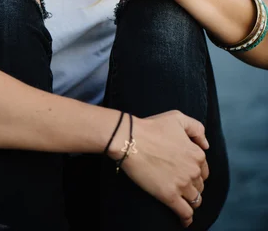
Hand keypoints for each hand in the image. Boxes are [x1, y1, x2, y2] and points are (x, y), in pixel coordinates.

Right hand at [108, 111, 209, 227]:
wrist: (131, 139)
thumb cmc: (152, 127)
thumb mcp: (177, 117)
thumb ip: (197, 128)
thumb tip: (206, 145)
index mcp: (196, 153)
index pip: (204, 169)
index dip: (196, 171)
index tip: (186, 171)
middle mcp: (193, 170)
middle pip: (200, 185)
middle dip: (193, 185)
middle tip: (181, 184)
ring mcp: (182, 184)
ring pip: (195, 200)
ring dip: (191, 201)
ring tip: (183, 201)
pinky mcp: (170, 196)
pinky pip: (185, 213)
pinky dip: (187, 218)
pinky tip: (185, 220)